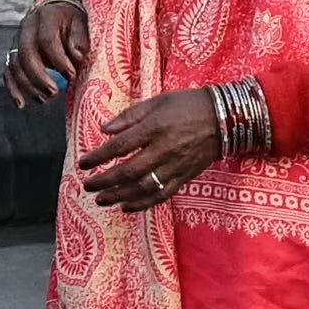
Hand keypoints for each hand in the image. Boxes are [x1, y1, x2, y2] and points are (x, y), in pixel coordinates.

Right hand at [0, 0, 89, 112]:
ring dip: (28, 85)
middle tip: (54, 92)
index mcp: (46, 17)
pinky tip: (22, 103)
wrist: (57, 11)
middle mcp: (27, 28)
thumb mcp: (82, 23)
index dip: (58, 60)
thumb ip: (80, 38)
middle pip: (26, 53)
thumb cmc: (72, 21)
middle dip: (39, 76)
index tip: (71, 75)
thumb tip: (77, 55)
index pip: (47, 39)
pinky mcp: (13, 54)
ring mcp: (17, 41)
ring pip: (15, 65)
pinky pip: (9, 72)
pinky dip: (13, 89)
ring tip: (45, 99)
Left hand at [80, 79, 266, 208]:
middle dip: (104, 181)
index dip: (98, 157)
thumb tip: (104, 130)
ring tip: (101, 200)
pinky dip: (143, 203)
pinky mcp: (184, 177)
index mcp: (154, 127)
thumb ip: (130, 116)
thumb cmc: (187, 105)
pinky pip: (161, 195)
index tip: (82, 163)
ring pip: (143, 188)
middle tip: (87, 186)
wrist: (225, 119)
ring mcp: (175, 166)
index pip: (120, 146)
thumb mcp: (157, 101)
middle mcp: (163, 149)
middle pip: (128, 171)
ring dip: (119, 196)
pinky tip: (126, 207)